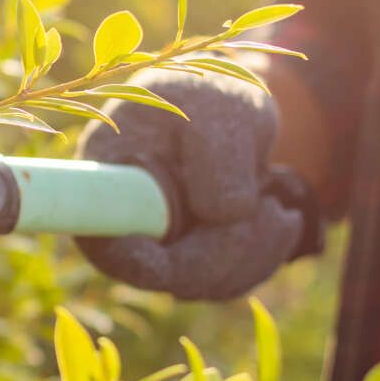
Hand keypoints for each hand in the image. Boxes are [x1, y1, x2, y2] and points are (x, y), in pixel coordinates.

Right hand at [76, 70, 305, 298]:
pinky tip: (280, 222)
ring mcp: (155, 245)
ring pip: (198, 283)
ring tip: (280, 208)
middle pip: (159, 271)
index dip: (125, 257)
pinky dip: (259, 260)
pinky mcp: (188, 260)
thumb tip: (222, 215)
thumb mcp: (219, 109)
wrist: (232, 110)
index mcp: (106, 174)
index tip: (159, 263)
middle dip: (220, 252)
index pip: (99, 232)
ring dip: (249, 256)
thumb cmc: (214, 97)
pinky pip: (222, 283)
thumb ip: (217, 155)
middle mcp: (123, 219)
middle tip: (272, 211)